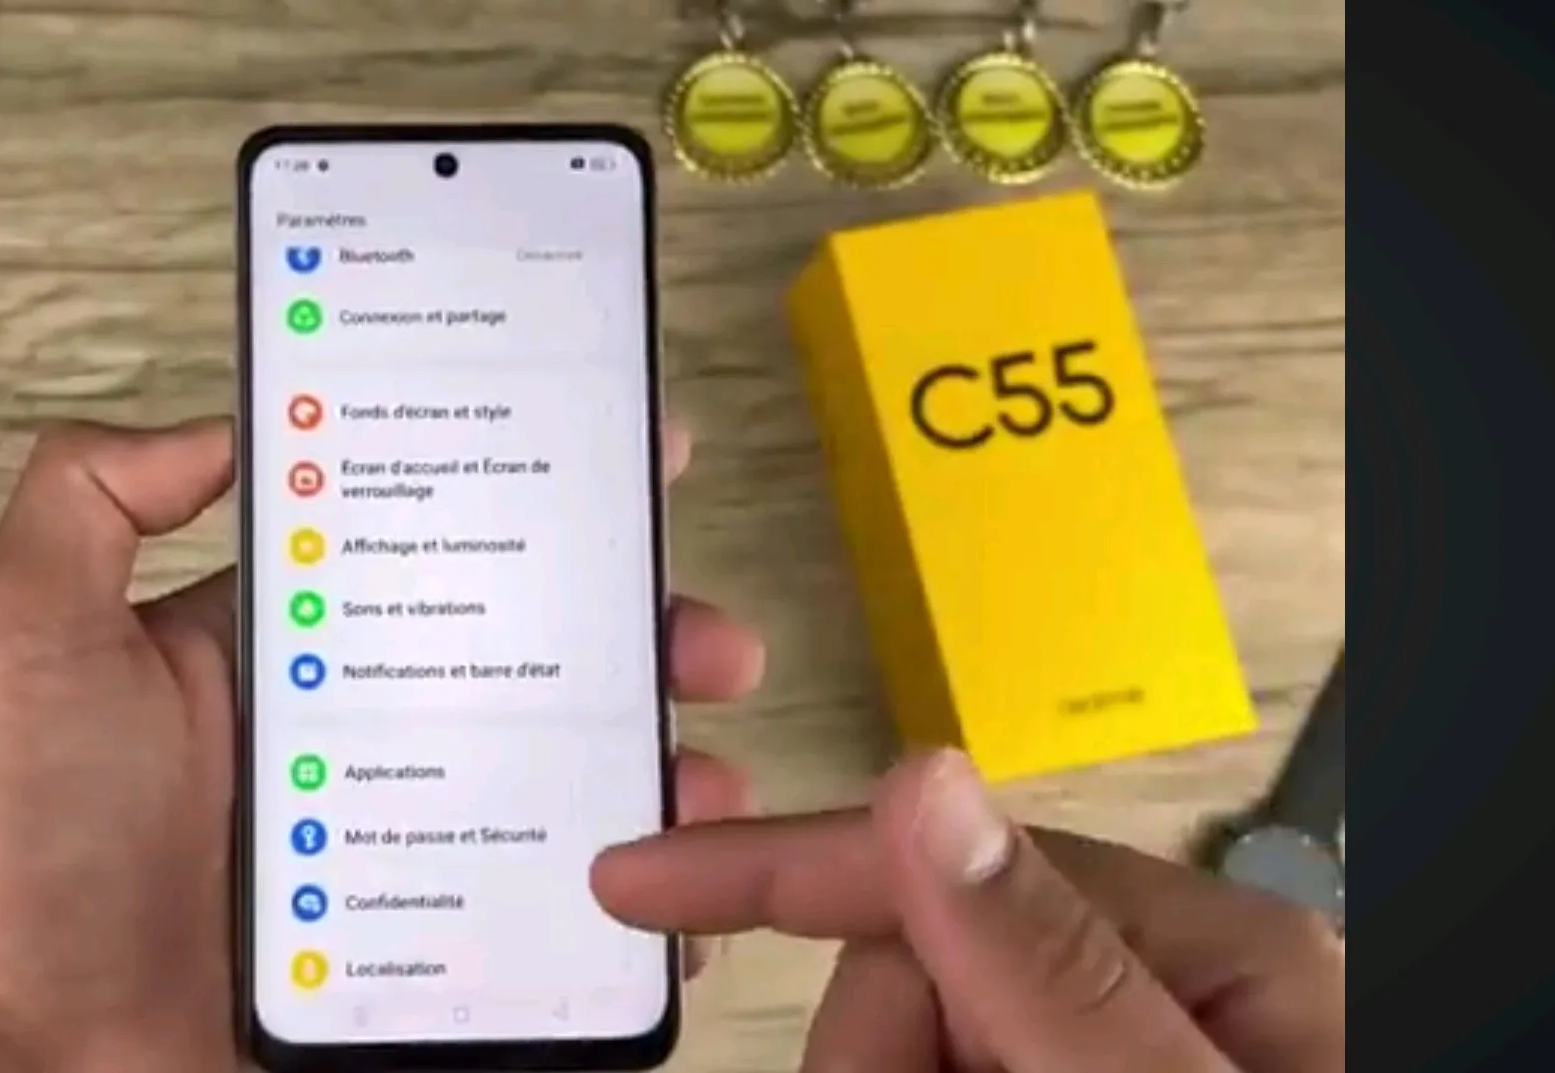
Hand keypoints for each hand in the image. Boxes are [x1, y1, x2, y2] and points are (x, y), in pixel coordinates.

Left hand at [0, 417, 766, 1072]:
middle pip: (526, 667)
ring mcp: (388, 844)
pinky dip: (622, 915)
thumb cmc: (16, 831)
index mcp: (280, 649)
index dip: (537, 508)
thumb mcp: (25, 627)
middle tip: (710, 642)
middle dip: (637, 641)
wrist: (17, 1036)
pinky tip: (671, 912)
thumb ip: (95, 497)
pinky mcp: (410, 949)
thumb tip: (225, 423)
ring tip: (707, 777)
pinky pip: (539, 922)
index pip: (435, 552)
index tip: (640, 467)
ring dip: (652, 771)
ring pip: (555, 789)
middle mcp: (348, 734)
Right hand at [592, 749, 1344, 1072]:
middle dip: (868, 1072)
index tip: (628, 887)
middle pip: (914, 982)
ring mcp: (1101, 1070)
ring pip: (904, 1061)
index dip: (773, 868)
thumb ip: (1051, 973)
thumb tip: (923, 786)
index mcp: (1204, 954)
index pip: (949, 858)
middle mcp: (1153, 1000)